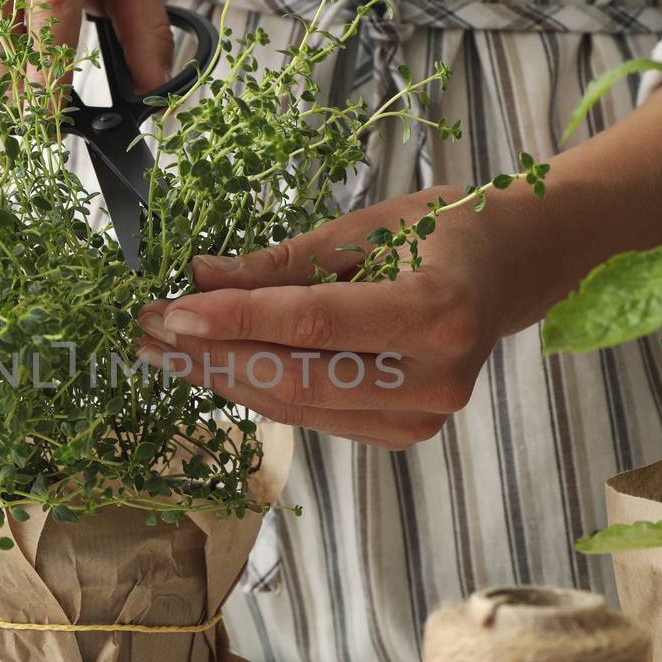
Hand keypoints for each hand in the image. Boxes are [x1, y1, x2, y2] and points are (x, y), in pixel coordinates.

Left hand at [136, 191, 508, 449]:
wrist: (513, 270)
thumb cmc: (442, 233)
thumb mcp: (366, 227)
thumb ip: (284, 262)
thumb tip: (199, 278)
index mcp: (438, 310)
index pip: (314, 323)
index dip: (236, 320)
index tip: (170, 310)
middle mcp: (436, 378)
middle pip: (298, 377)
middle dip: (213, 355)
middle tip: (147, 330)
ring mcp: (423, 417)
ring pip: (298, 406)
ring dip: (223, 378)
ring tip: (163, 349)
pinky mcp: (406, 434)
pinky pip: (315, 415)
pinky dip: (259, 390)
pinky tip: (212, 366)